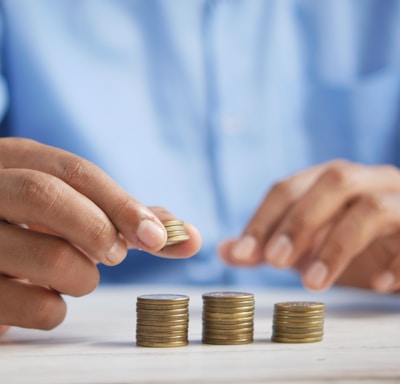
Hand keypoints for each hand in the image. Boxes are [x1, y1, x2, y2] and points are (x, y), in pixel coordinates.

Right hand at [0, 138, 200, 332]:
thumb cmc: (38, 225)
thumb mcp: (74, 207)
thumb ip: (128, 217)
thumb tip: (190, 236)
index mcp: (16, 160)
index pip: (75, 171)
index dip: (122, 204)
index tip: (157, 236)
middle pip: (46, 194)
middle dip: (97, 228)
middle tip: (116, 255)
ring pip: (45, 254)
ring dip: (82, 276)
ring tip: (78, 275)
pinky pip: (28, 306)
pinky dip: (54, 309)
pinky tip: (47, 296)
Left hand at [219, 160, 399, 292]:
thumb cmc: (349, 245)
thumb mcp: (306, 247)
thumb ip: (268, 245)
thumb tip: (225, 251)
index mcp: (330, 180)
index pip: (288, 188)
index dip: (263, 219)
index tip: (242, 255)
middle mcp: (367, 180)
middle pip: (333, 182)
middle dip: (299, 222)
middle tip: (273, 261)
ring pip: (372, 208)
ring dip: (337, 246)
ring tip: (312, 284)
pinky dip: (396, 261)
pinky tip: (378, 285)